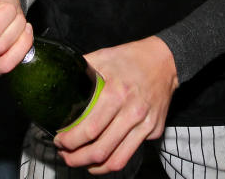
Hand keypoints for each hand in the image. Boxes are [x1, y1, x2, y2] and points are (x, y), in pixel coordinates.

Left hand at [54, 36, 177, 173]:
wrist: (165, 60)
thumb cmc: (131, 58)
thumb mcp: (103, 56)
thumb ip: (81, 70)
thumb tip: (59, 77)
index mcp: (116, 93)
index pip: (89, 129)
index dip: (70, 141)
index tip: (59, 140)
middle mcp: (132, 112)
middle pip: (100, 150)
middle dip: (76, 159)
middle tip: (65, 155)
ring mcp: (145, 124)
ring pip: (116, 160)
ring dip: (93, 167)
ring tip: (81, 162)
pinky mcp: (154, 130)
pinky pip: (130, 153)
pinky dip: (112, 161)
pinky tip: (101, 158)